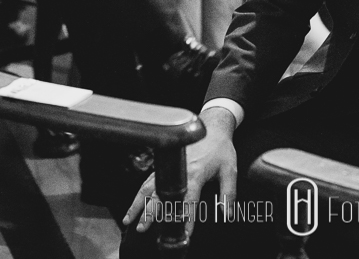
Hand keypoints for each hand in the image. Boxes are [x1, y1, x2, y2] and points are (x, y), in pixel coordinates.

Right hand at [124, 107, 237, 239]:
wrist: (212, 126)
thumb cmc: (221, 147)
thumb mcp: (230, 170)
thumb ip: (228, 193)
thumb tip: (227, 214)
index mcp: (195, 174)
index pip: (189, 200)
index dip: (186, 218)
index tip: (184, 232)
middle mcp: (178, 172)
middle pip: (160, 195)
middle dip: (150, 213)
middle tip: (141, 228)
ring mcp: (168, 167)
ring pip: (148, 188)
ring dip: (137, 204)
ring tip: (128, 219)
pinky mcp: (164, 164)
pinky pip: (148, 180)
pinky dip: (139, 193)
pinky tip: (134, 204)